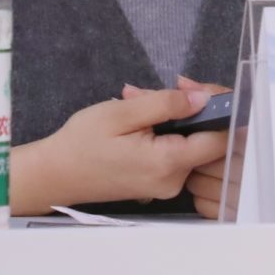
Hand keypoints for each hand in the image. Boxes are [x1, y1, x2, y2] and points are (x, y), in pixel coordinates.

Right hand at [12, 84, 226, 213]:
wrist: (55, 175)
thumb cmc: (82, 141)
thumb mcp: (122, 112)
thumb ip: (166, 104)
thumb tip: (204, 98)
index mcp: (168, 163)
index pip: (219, 139)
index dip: (218, 110)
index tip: (199, 88)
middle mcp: (174, 181)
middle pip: (202, 138)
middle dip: (186, 109)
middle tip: (149, 92)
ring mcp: (166, 186)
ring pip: (187, 143)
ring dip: (170, 119)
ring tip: (135, 102)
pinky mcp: (158, 185)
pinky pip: (173, 153)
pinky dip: (162, 133)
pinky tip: (136, 120)